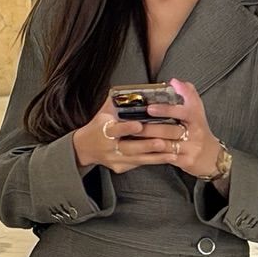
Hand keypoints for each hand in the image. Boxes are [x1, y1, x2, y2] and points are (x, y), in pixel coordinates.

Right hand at [71, 82, 219, 176]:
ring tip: (173, 151)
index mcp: (104, 130)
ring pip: (138, 158)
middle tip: (163, 141)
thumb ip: (117, 101)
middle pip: (130, 147)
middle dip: (148, 145)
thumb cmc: (98, 126)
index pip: (116, 130)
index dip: (127, 128)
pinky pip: (139, 164)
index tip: (138, 125)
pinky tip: (168, 157)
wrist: (85, 148)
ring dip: (156, 155)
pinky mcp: (121, 167)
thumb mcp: (104, 112)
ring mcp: (115, 159)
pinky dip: (155, 160)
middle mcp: (109, 147)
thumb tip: (133, 89)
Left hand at [140, 78, 223, 179]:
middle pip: (170, 130)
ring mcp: (191, 148)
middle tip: (134, 124)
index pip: (183, 111)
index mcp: (196, 117)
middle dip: (151, 128)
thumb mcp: (197, 110)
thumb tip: (174, 81)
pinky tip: (141, 151)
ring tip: (132, 137)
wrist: (213, 157)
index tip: (150, 107)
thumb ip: (187, 94)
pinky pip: (166, 157)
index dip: (166, 109)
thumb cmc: (199, 131)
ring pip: (166, 144)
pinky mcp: (186, 161)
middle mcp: (195, 133)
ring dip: (148, 141)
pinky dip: (153, 154)